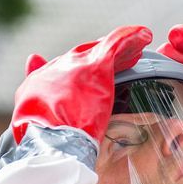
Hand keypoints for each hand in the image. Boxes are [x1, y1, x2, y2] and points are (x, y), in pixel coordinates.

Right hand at [11, 25, 152, 144]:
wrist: (51, 147)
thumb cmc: (46, 148)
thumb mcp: (42, 130)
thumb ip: (46, 110)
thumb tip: (38, 81)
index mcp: (38, 87)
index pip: (62, 71)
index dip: (81, 69)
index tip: (96, 72)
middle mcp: (53, 71)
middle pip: (83, 57)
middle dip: (102, 55)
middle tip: (126, 55)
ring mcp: (74, 68)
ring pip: (101, 50)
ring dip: (122, 46)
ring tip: (141, 42)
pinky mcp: (95, 68)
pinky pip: (115, 46)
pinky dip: (130, 38)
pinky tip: (144, 34)